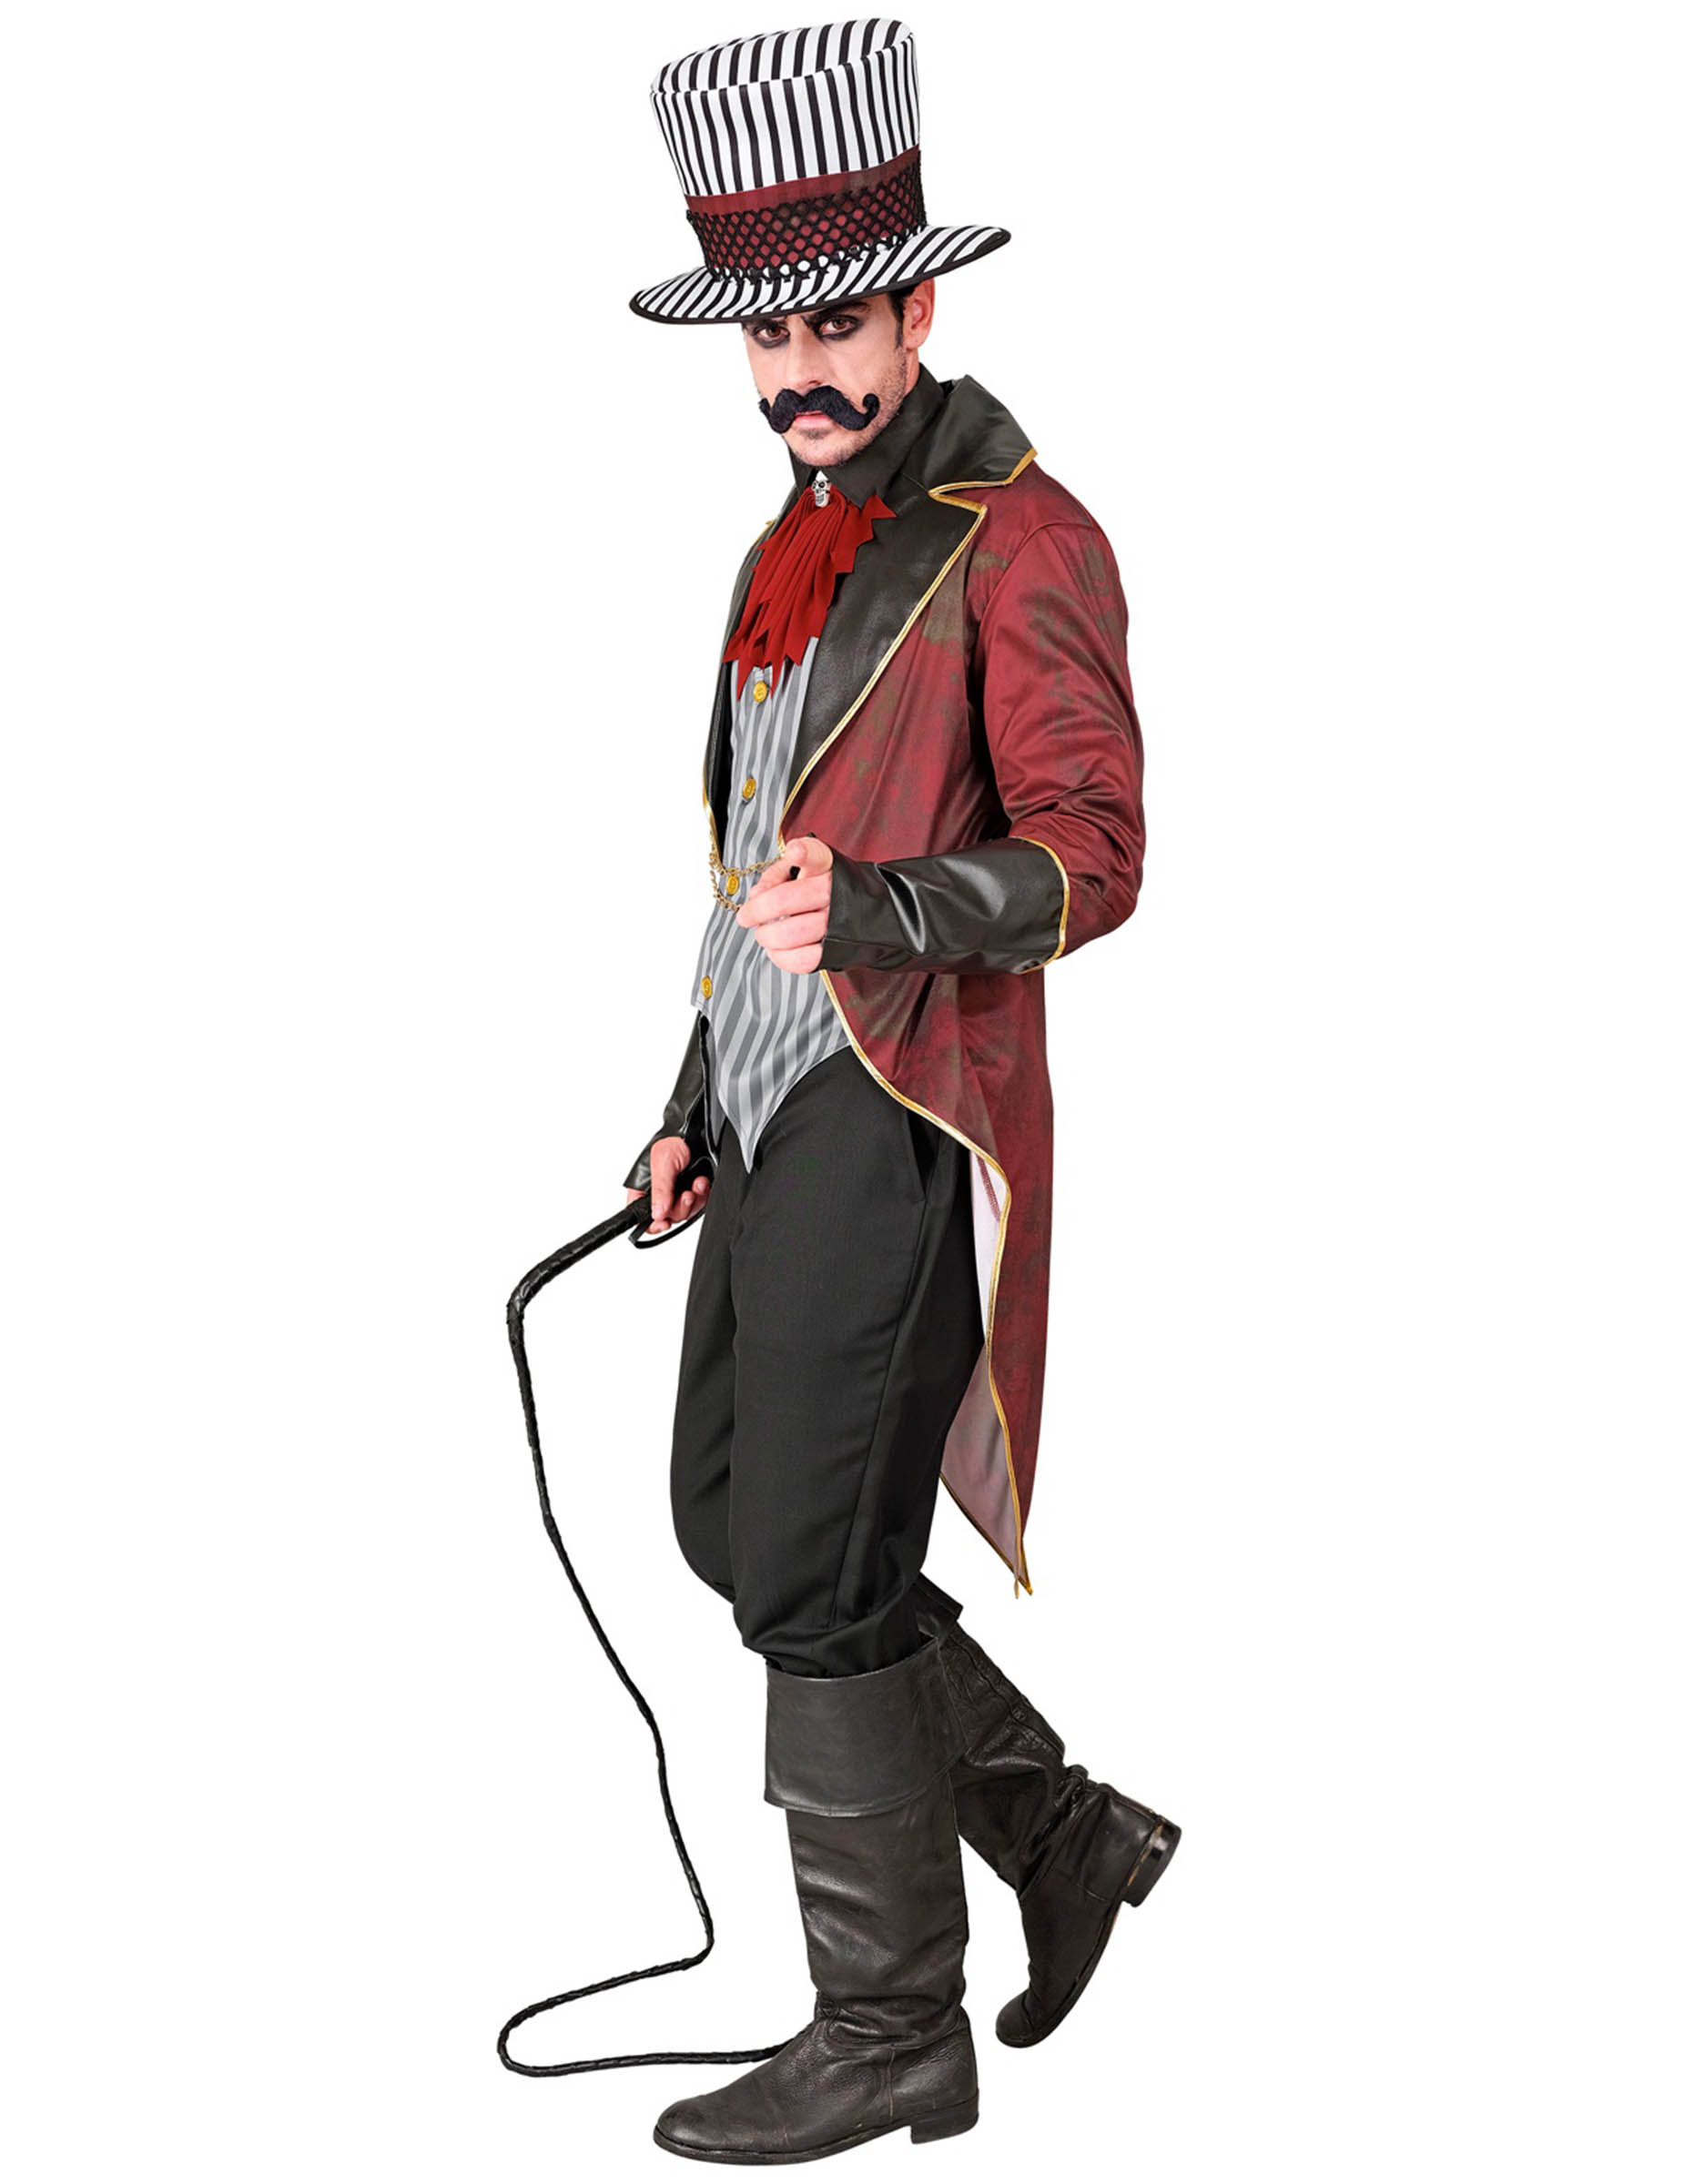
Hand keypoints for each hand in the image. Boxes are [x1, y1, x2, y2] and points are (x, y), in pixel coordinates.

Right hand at [627, 1135, 710, 1232]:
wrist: (699, 1130)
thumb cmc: (674, 1139)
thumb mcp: (662, 1161)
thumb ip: (660, 1189)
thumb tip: (657, 1214)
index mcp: (644, 1187)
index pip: (641, 1215)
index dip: (652, 1223)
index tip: (663, 1223)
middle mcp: (660, 1193)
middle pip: (667, 1217)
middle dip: (679, 1208)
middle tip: (686, 1195)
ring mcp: (678, 1193)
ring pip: (685, 1213)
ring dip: (693, 1200)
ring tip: (696, 1183)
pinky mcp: (695, 1192)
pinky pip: (699, 1205)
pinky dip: (702, 1194)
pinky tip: (702, 1182)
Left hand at [734, 833, 833, 972]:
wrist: (865, 914)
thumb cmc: (822, 889)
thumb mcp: (801, 870)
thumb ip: (776, 875)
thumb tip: (756, 894)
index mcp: (826, 866)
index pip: (816, 854)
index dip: (803, 853)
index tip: (794, 852)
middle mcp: (835, 891)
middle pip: (785, 901)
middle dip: (755, 912)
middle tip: (745, 917)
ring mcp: (839, 923)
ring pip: (791, 934)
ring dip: (767, 937)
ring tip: (763, 934)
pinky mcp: (838, 950)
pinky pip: (804, 960)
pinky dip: (782, 958)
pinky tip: (776, 950)